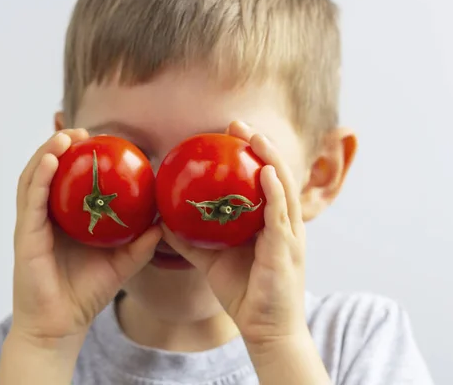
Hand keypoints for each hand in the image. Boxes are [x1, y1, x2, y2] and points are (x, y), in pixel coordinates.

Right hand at [12, 129, 161, 346]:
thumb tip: (164, 224)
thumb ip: (141, 244)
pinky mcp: (25, 236)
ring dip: (46, 152)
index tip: (100, 141)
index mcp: (63, 221)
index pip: (66, 181)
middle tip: (82, 132)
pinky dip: (39, 176)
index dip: (78, 158)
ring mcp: (32, 225)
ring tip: (65, 136)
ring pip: (33, 178)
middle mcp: (44, 218)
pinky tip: (52, 158)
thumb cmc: (86, 294)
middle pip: (46, 172)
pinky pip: (31, 200)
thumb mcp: (121, 264)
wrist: (61, 326)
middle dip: (60, 146)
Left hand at [161, 121, 307, 344]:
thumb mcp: (212, 262)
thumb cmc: (244, 294)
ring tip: (253, 136)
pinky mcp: (287, 249)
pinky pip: (281, 214)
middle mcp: (284, 223)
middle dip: (260, 145)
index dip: (251, 154)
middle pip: (276, 174)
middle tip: (238, 124)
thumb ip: (192, 242)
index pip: (263, 179)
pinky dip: (274, 191)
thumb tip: (162, 224)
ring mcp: (290, 234)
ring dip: (270, 158)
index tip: (230, 132)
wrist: (266, 330)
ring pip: (283, 187)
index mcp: (270, 223)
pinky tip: (263, 172)